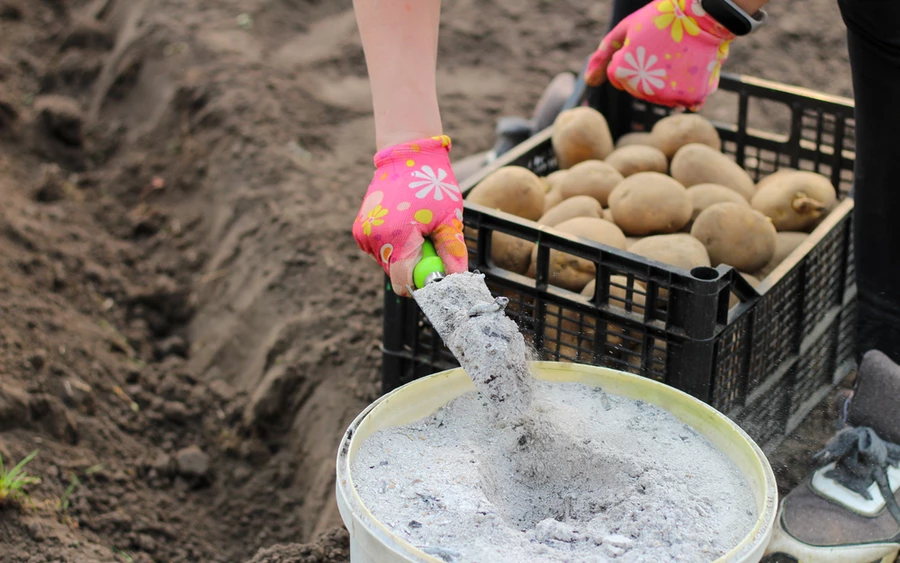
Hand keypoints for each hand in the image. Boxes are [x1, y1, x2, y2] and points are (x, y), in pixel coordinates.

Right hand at [353, 135, 468, 295]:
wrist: (405, 158)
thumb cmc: (430, 186)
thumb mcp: (448, 219)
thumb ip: (451, 251)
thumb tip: (457, 278)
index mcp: (398, 238)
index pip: (403, 282)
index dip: (419, 285)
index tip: (432, 274)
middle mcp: (375, 239)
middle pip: (395, 274)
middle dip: (413, 266)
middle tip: (427, 243)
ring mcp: (364, 234)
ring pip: (387, 263)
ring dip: (402, 255)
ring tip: (414, 229)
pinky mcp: (359, 230)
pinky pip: (378, 251)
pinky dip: (390, 246)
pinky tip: (400, 225)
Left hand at [585, 0, 734, 110]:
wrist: (704, 13)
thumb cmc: (661, 18)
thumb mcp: (625, 29)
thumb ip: (602, 56)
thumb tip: (588, 82)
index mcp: (623, 73)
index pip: (619, 78)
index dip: (632, 57)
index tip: (646, 43)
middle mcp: (643, 90)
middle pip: (639, 90)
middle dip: (647, 72)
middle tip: (664, 49)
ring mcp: (668, 96)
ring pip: (660, 97)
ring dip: (667, 82)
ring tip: (678, 57)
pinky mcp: (691, 98)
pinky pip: (684, 101)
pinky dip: (687, 89)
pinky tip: (691, 70)